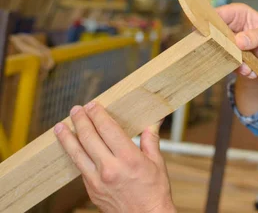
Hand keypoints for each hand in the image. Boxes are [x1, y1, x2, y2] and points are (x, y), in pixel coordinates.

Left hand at [54, 102, 175, 212]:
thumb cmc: (154, 192)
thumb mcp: (157, 163)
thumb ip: (151, 140)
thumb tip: (154, 122)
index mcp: (129, 158)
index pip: (108, 129)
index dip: (98, 114)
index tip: (93, 105)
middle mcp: (110, 168)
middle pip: (89, 138)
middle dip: (81, 121)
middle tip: (76, 110)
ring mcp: (97, 180)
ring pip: (77, 154)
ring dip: (67, 138)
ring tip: (60, 127)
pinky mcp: (91, 190)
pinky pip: (80, 168)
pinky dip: (74, 155)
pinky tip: (72, 148)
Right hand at [216, 3, 257, 77]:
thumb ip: (257, 36)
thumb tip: (239, 40)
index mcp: (236, 13)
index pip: (216, 14)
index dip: (210, 23)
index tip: (212, 36)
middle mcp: (227, 27)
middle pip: (211, 34)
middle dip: (221, 46)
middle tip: (234, 54)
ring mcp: (225, 42)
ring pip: (217, 51)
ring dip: (232, 61)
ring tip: (247, 66)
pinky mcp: (226, 56)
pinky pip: (225, 63)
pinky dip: (237, 69)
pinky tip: (249, 69)